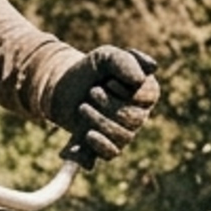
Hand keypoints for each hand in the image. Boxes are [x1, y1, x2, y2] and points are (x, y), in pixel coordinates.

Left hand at [52, 46, 159, 161]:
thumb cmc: (90, 70)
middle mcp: (138, 115)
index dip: (127, 91)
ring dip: (98, 120)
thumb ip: (124, 61)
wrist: (62, 85)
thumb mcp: (105, 56)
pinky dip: (98, 148)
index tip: (109, 82)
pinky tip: (84, 138)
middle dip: (108, 105)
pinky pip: (109, 154)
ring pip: (121, 137)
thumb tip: (139, 80)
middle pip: (133, 119)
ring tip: (82, 107)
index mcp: (146, 92)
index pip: (148, 97)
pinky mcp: (103, 145)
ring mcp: (122, 133)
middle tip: (91, 92)